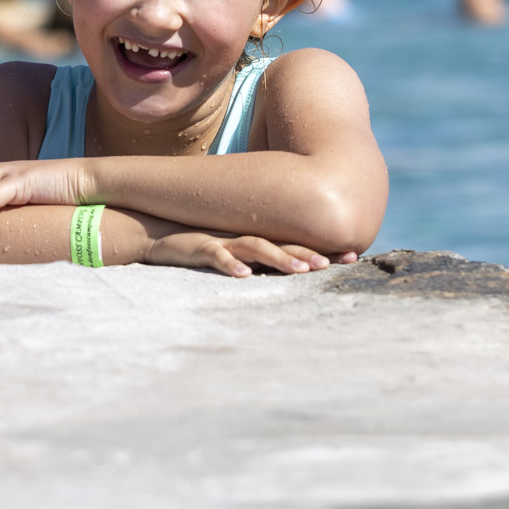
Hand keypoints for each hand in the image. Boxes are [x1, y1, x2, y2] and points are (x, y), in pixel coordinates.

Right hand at [145, 229, 332, 278]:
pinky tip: (244, 275)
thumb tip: (294, 271)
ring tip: (300, 269)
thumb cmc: (198, 244)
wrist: (157, 233)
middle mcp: (243, 236)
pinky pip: (216, 256)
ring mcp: (223, 241)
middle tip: (332, 264)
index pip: (294, 243)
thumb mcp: (232, 252)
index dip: (322, 249)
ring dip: (279, 258)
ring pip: (255, 247)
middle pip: (282, 244)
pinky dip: (230, 264)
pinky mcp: (199, 247)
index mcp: (255, 239)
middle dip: (308, 254)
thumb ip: (260, 259)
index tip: (351, 256)